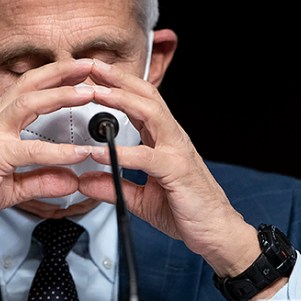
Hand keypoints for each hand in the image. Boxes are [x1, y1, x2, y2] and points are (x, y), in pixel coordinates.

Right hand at [0, 58, 99, 255]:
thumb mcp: (12, 185)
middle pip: (29, 84)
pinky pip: (31, 150)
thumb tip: (71, 180)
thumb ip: (42, 180)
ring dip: (61, 96)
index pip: (27, 88)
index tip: (78, 71)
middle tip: (89, 65)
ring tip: (88, 93)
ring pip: (29, 104)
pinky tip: (78, 152)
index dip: (53, 76)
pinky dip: (58, 151)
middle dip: (61, 72)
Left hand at [79, 59, 259, 276]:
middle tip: (90, 66)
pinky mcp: (177, 171)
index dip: (117, 85)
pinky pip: (146, 156)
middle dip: (117, 78)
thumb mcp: (139, 199)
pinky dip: (121, 152)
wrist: (216, 234)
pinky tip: (99, 151)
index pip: (139, 101)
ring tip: (94, 93)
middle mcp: (171, 138)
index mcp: (163, 139)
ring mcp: (177, 151)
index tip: (93, 75)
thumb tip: (85, 180)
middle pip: (145, 96)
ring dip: (120, 99)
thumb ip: (112, 187)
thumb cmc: (186, 211)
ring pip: (150, 113)